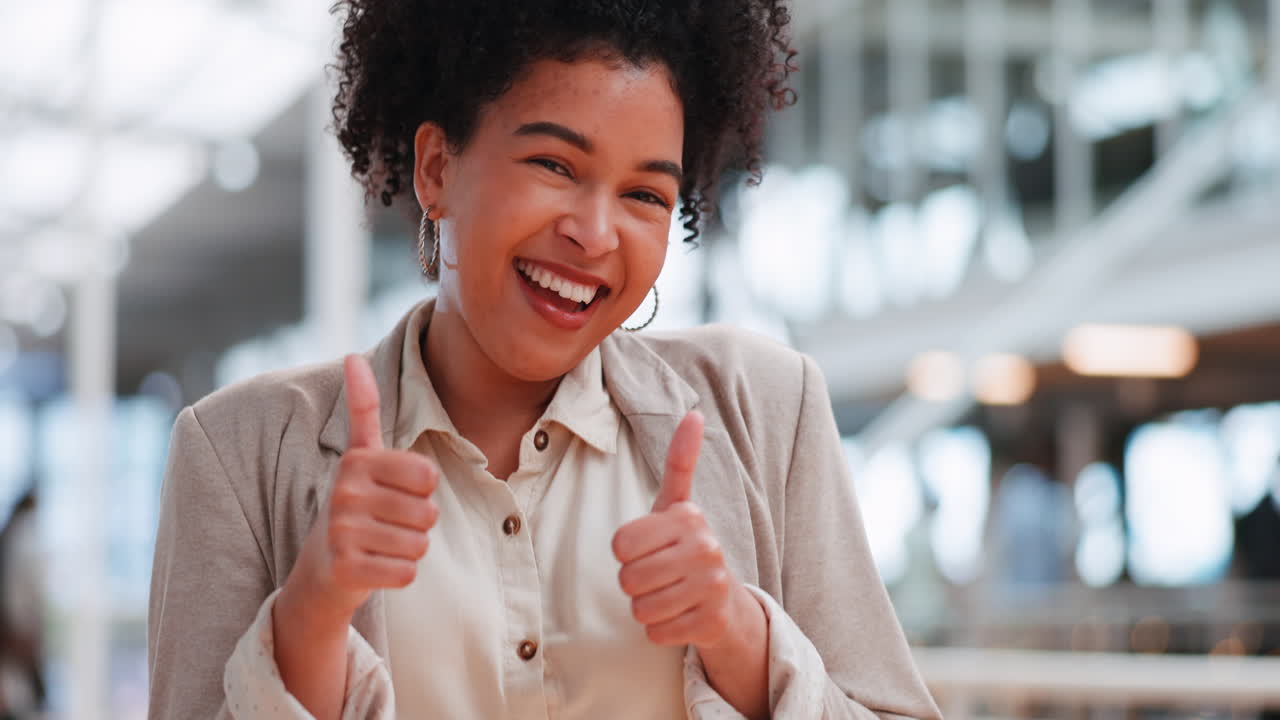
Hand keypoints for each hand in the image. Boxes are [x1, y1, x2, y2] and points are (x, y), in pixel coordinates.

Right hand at [284, 354, 440, 626]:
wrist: (320, 569)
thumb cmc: (354, 506)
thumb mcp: (360, 456)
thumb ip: (363, 409)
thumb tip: (352, 356)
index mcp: (356, 461)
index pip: (429, 476)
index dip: (423, 491)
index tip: (395, 492)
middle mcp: (344, 493)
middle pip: (429, 513)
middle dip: (418, 524)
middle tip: (387, 524)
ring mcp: (341, 533)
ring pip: (420, 544)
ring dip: (410, 550)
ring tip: (381, 545)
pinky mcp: (345, 569)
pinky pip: (406, 573)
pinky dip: (400, 574)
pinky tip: (376, 567)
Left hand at [612, 411, 747, 650]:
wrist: (724, 599)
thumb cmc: (684, 547)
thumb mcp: (676, 504)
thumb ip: (680, 460)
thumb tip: (695, 413)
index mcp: (689, 516)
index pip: (619, 543)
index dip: (625, 552)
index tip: (648, 548)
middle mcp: (706, 547)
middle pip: (628, 578)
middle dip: (634, 582)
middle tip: (658, 576)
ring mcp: (713, 586)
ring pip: (640, 608)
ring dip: (646, 607)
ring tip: (668, 595)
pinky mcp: (713, 622)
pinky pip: (656, 633)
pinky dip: (661, 630)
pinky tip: (680, 616)